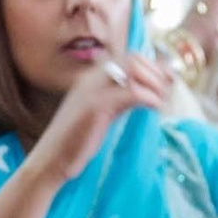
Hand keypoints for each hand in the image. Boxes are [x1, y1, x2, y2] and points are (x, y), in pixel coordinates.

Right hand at [29, 52, 171, 183]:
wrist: (50, 160)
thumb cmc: (75, 142)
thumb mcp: (101, 113)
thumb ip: (119, 100)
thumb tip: (147, 93)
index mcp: (92, 78)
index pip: (129, 57)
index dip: (153, 67)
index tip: (167, 83)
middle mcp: (91, 78)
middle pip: (134, 59)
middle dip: (156, 73)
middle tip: (167, 92)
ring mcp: (92, 90)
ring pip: (134, 70)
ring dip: (155, 83)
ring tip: (162, 101)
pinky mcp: (96, 106)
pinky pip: (132, 92)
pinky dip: (150, 97)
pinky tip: (156, 109)